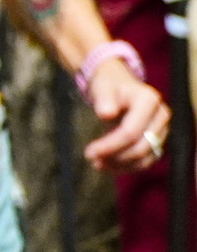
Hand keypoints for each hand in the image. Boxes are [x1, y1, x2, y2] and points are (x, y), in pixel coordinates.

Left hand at [83, 58, 168, 172]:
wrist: (117, 85)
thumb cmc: (108, 86)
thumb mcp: (102, 87)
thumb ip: (104, 100)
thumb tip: (105, 114)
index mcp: (149, 100)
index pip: (131, 131)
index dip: (110, 145)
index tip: (89, 152)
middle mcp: (160, 116)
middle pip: (140, 147)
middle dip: (114, 157)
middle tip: (90, 158)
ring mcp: (162, 130)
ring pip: (144, 157)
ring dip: (120, 165)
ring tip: (97, 163)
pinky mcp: (157, 141)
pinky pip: (145, 160)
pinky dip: (127, 165)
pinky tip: (108, 165)